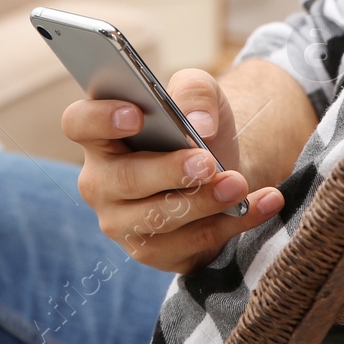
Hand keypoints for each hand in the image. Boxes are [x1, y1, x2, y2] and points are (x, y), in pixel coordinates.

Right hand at [63, 67, 283, 274]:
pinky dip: (233, 224)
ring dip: (203, 202)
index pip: (79, 123)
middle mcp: (101, 181)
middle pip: (124, 180)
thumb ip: (194, 92)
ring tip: (238, 184)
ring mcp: (122, 222)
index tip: (136, 115)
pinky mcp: (155, 252)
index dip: (101, 118)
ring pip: (157, 219)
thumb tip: (198, 125)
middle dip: (168, 172)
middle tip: (207, 161)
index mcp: (100, 134)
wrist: (222, 165)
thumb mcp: (201, 93)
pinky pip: (192, 243)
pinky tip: (265, 201)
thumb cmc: (197, 124)